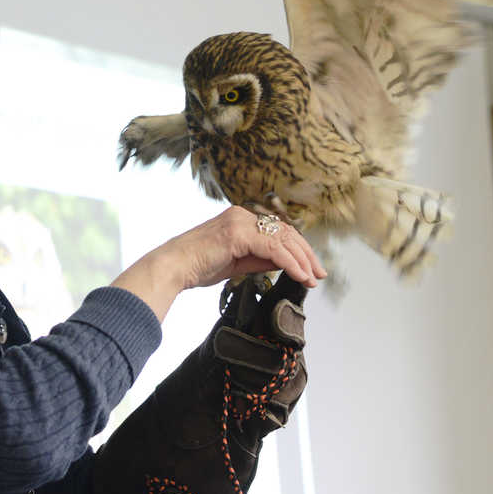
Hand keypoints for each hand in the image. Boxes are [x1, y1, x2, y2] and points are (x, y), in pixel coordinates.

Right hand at [161, 205, 326, 289]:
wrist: (173, 267)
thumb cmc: (197, 266)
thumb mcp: (237, 262)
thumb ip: (261, 259)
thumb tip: (285, 263)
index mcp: (240, 218)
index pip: (278, 230)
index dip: (298, 249)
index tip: (310, 267)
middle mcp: (242, 215)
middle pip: (286, 232)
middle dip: (306, 254)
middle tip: (319, 273)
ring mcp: (240, 222)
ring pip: (283, 240)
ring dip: (302, 260)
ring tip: (312, 278)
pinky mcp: (239, 234)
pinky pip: (274, 249)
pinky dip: (291, 264)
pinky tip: (300, 276)